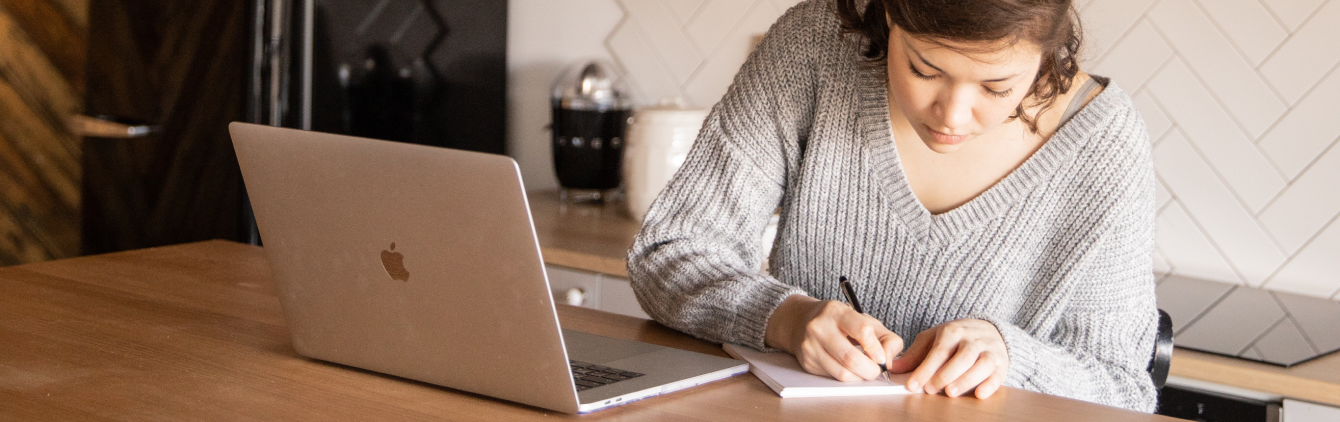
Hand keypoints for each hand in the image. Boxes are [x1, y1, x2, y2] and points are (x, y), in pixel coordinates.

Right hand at [765, 295, 903, 381]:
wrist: (800, 321)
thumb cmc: (839, 322)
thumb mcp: (865, 320)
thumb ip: (886, 338)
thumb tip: (889, 361)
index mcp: (836, 311)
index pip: (862, 330)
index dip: (876, 348)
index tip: (882, 358)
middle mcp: (819, 327)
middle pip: (850, 357)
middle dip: (870, 370)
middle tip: (877, 370)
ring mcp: (810, 345)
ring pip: (842, 372)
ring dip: (859, 377)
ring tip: (864, 371)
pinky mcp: (807, 362)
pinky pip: (833, 377)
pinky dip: (847, 377)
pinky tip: (849, 369)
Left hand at [888, 319, 1008, 397]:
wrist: (990, 330)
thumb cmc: (957, 337)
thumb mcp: (934, 339)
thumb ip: (916, 354)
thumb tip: (895, 368)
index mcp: (952, 332)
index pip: (938, 352)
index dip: (924, 369)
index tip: (912, 385)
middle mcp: (972, 340)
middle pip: (961, 357)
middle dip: (945, 374)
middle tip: (930, 389)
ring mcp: (989, 351)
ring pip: (981, 365)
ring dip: (965, 380)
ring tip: (950, 392)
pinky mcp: (1001, 365)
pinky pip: (997, 375)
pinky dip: (990, 385)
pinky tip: (979, 394)